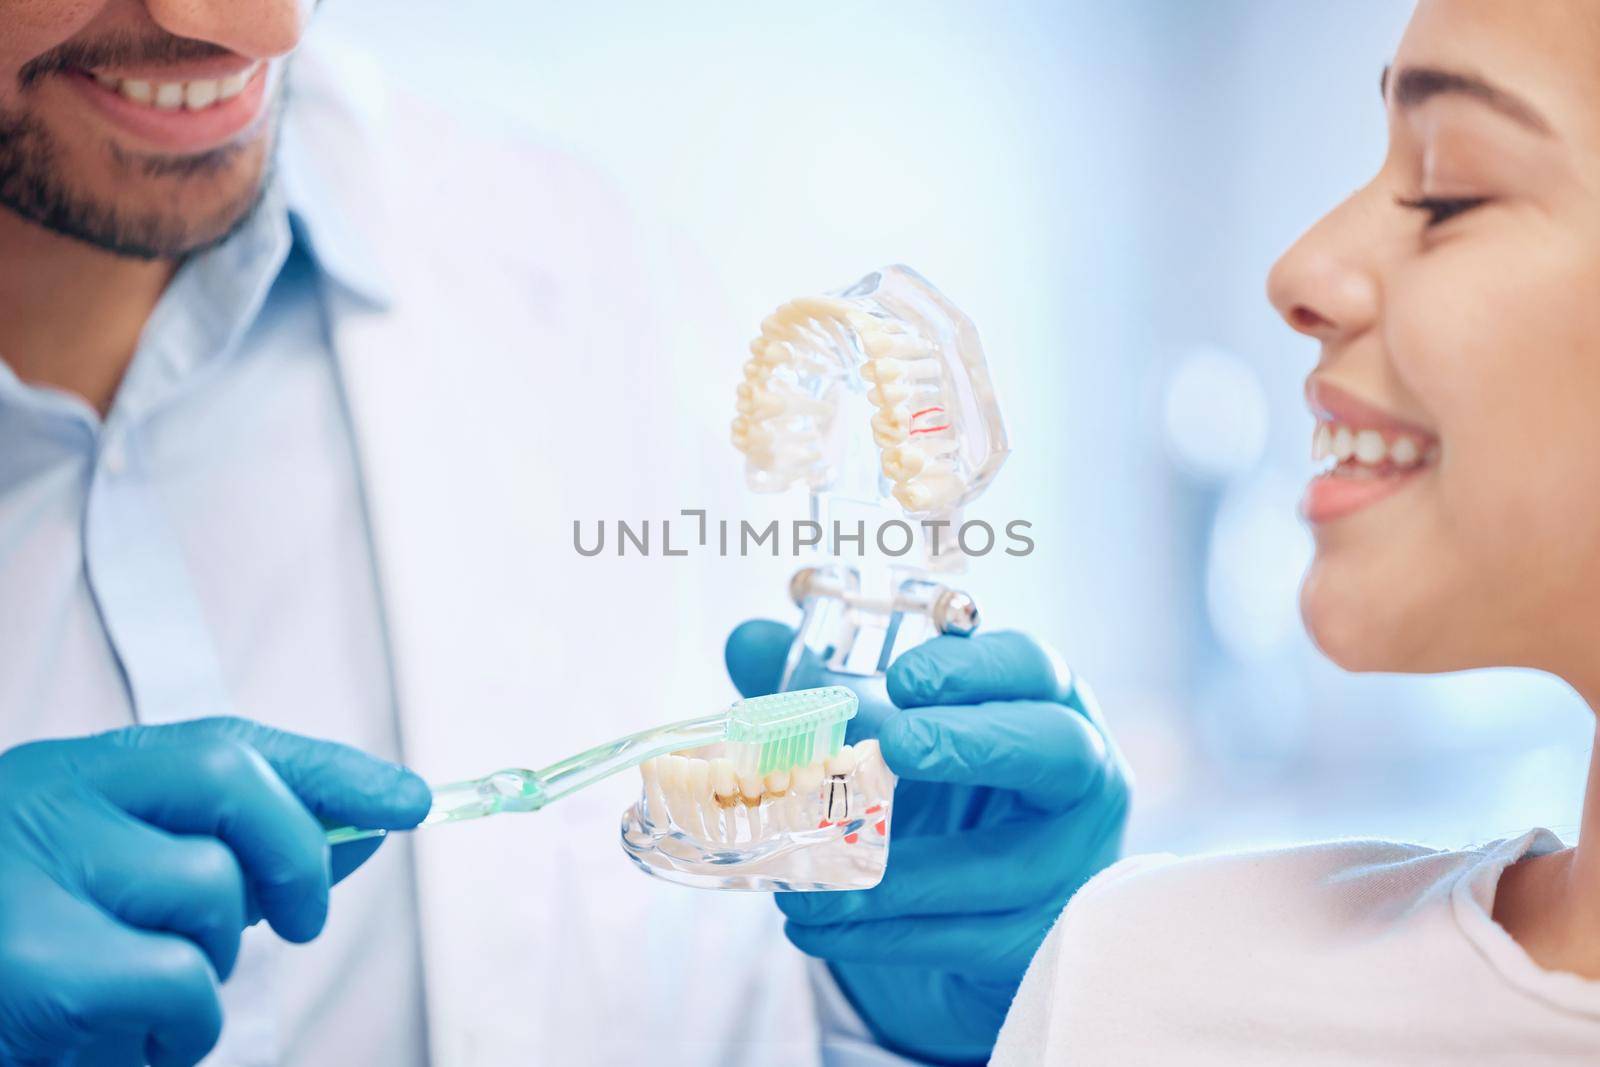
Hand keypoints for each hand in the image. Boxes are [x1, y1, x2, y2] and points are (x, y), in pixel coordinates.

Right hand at [0, 716, 430, 1066]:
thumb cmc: (15, 945)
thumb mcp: (104, 876)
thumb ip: (225, 846)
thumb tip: (368, 827)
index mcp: (66, 776)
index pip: (225, 742)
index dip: (328, 768)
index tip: (409, 800)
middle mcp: (46, 803)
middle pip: (235, 796)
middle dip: (291, 860)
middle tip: (299, 922)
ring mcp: (35, 879)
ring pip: (213, 895)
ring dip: (209, 971)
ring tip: (140, 1004)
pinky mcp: (37, 970)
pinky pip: (181, 986)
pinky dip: (174, 1033)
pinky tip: (115, 1045)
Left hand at [726, 621, 1129, 1064]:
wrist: (982, 910)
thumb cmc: (942, 793)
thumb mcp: (888, 732)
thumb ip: (823, 684)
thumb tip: (749, 640)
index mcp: (1043, 703)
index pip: (1032, 668)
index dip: (974, 667)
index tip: (902, 678)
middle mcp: (1078, 777)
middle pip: (1058, 751)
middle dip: (975, 745)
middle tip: (896, 747)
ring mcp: (1070, 863)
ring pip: (1005, 866)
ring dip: (901, 875)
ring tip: (808, 880)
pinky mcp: (1042, 939)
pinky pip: (966, 939)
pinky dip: (884, 935)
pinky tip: (818, 926)